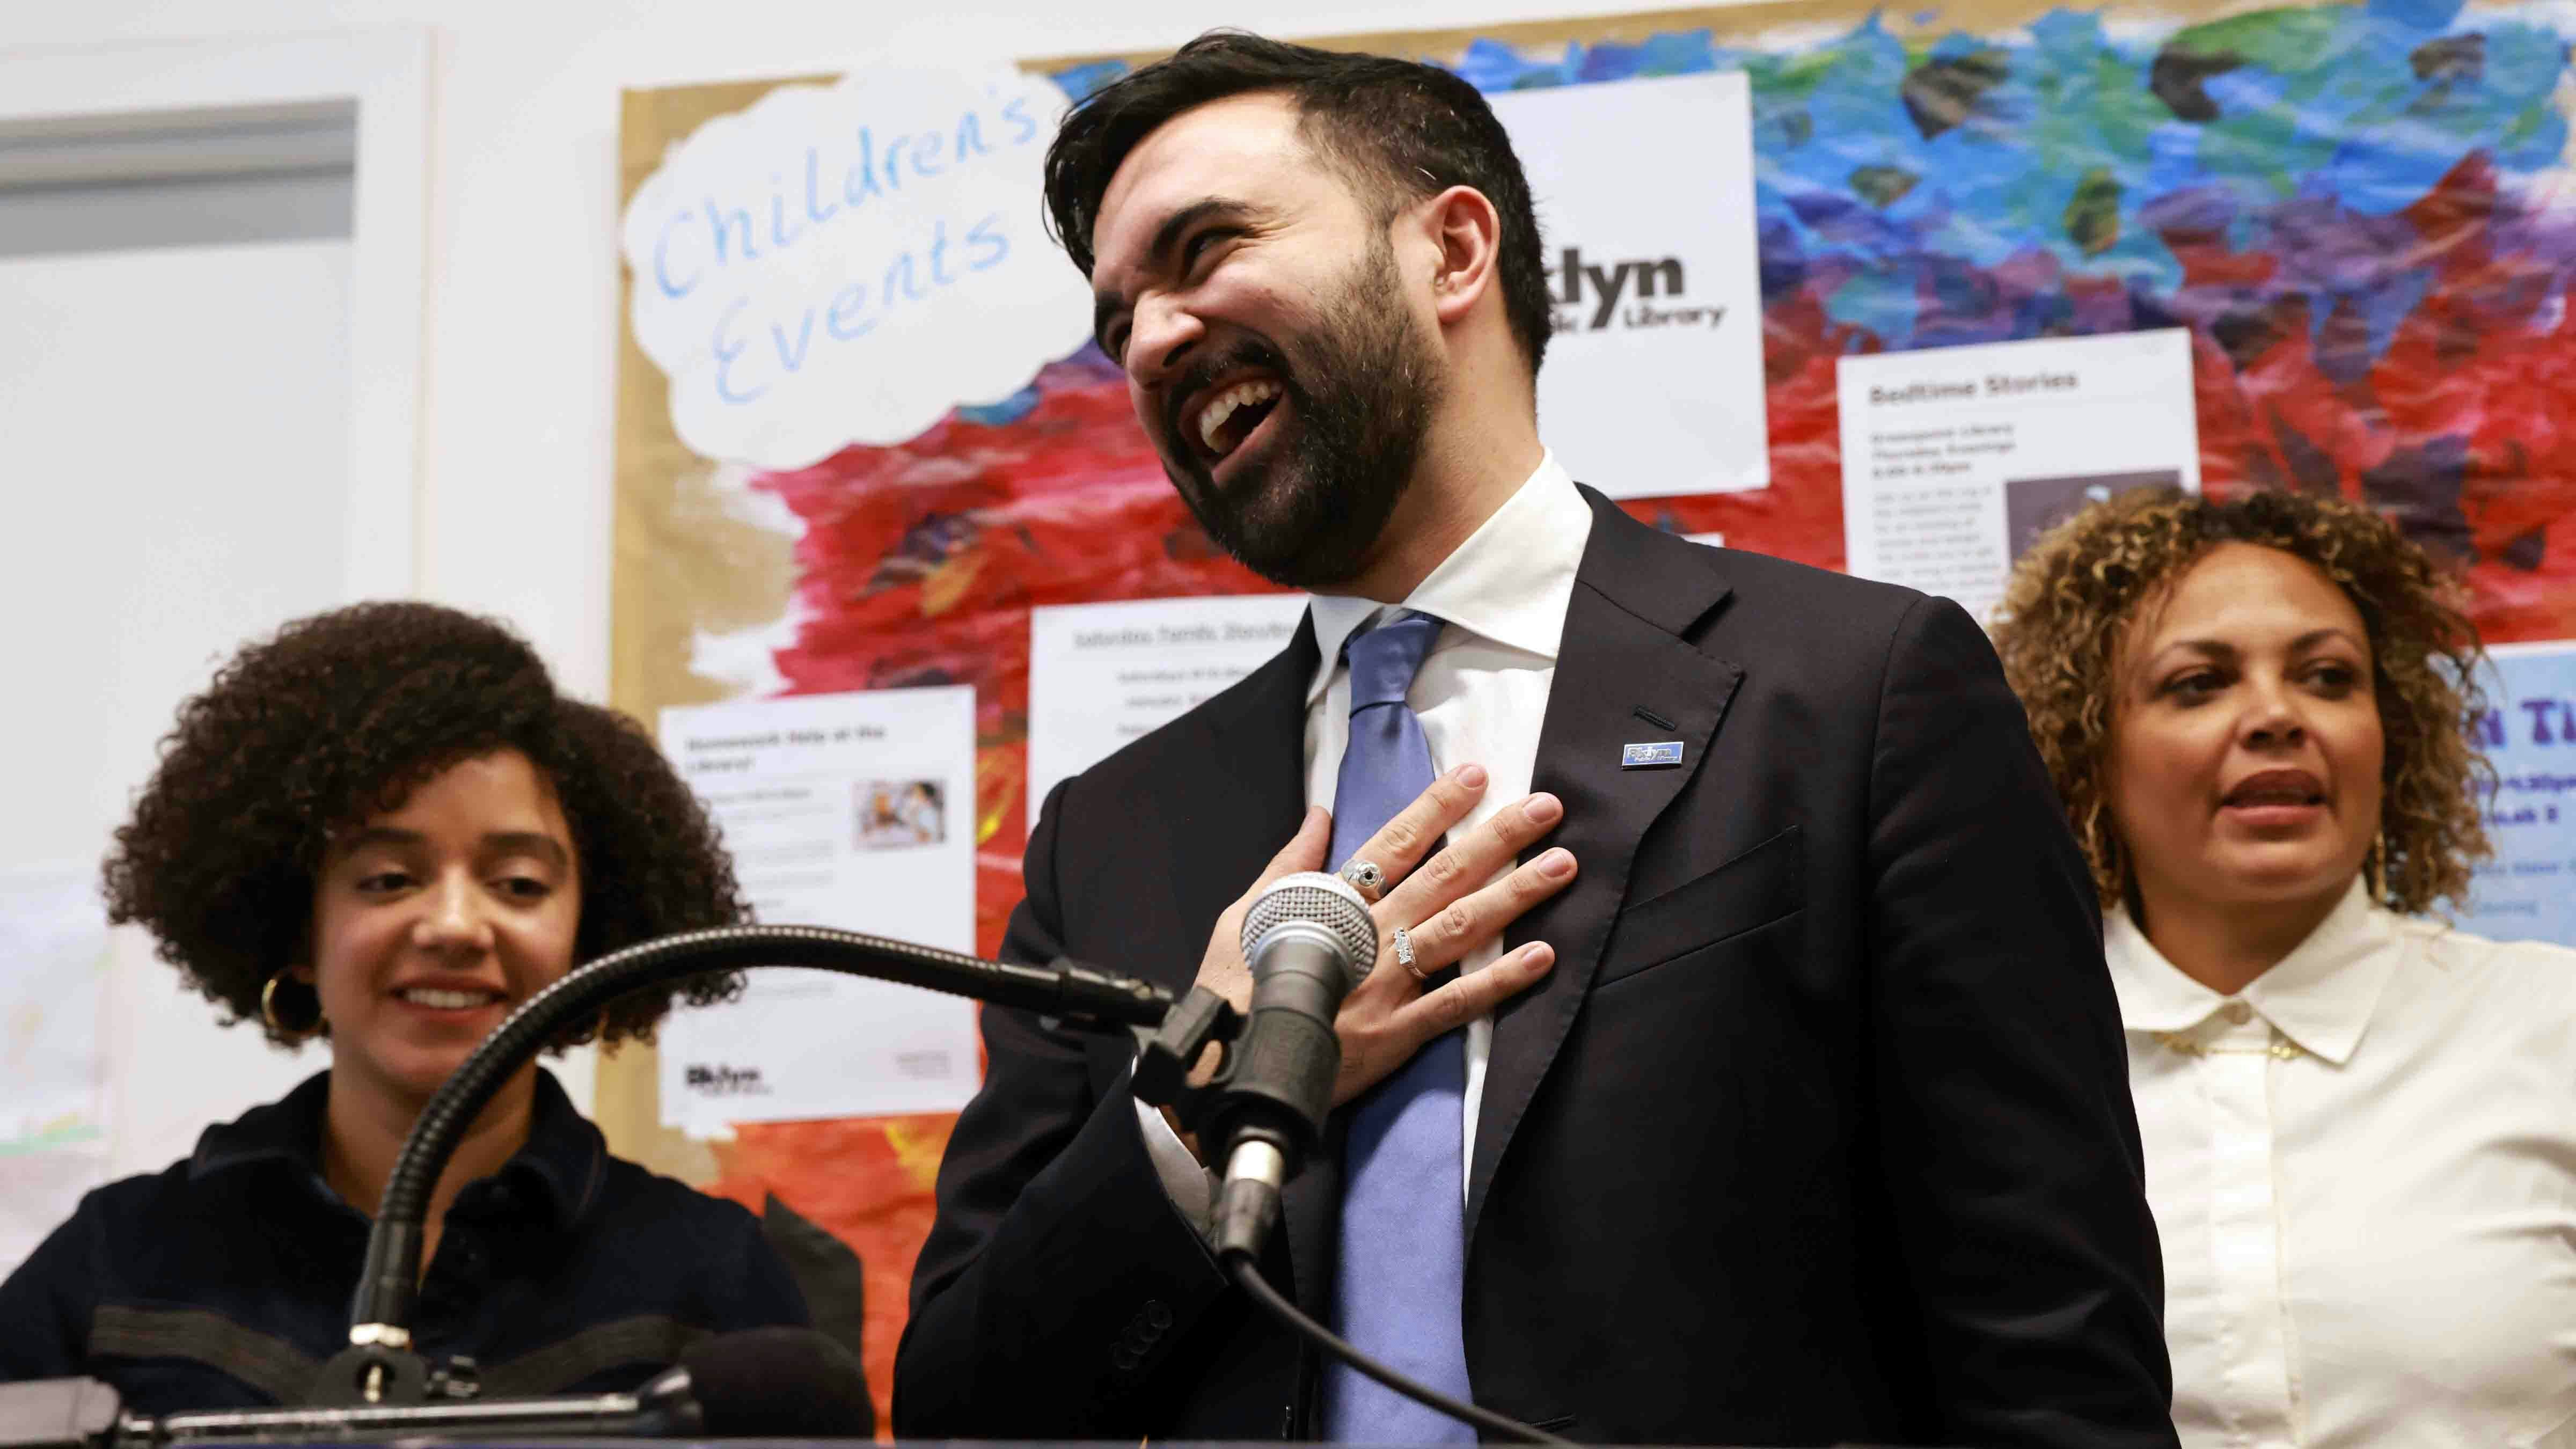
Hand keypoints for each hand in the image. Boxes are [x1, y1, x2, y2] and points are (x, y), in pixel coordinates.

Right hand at [1176, 765, 1574, 1151]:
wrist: (1226, 1067)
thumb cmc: (1234, 988)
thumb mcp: (1246, 913)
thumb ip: (1290, 865)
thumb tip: (1319, 815)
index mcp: (1332, 903)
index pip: (1394, 843)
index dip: (1437, 807)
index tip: (1476, 775)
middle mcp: (1367, 936)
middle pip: (1443, 876)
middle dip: (1497, 838)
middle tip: (1546, 808)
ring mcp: (1385, 985)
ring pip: (1460, 929)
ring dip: (1515, 895)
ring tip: (1561, 866)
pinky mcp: (1395, 1033)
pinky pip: (1456, 1003)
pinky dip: (1500, 981)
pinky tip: (1542, 956)